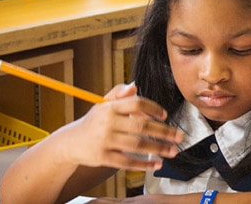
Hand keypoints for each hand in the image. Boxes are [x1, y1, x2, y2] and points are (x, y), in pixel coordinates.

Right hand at [53, 83, 183, 170]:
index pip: (136, 103)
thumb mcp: (103, 105)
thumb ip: (118, 93)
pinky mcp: (103, 157)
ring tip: (172, 151)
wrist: (71, 143)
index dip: (153, 108)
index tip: (165, 115)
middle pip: (141, 127)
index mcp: (110, 107)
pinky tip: (156, 164)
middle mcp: (107, 123)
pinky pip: (127, 162)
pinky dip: (144, 164)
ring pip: (137, 145)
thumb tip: (135, 86)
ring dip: (158, 149)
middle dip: (164, 132)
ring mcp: (105, 141)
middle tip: (179, 136)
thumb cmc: (93, 122)